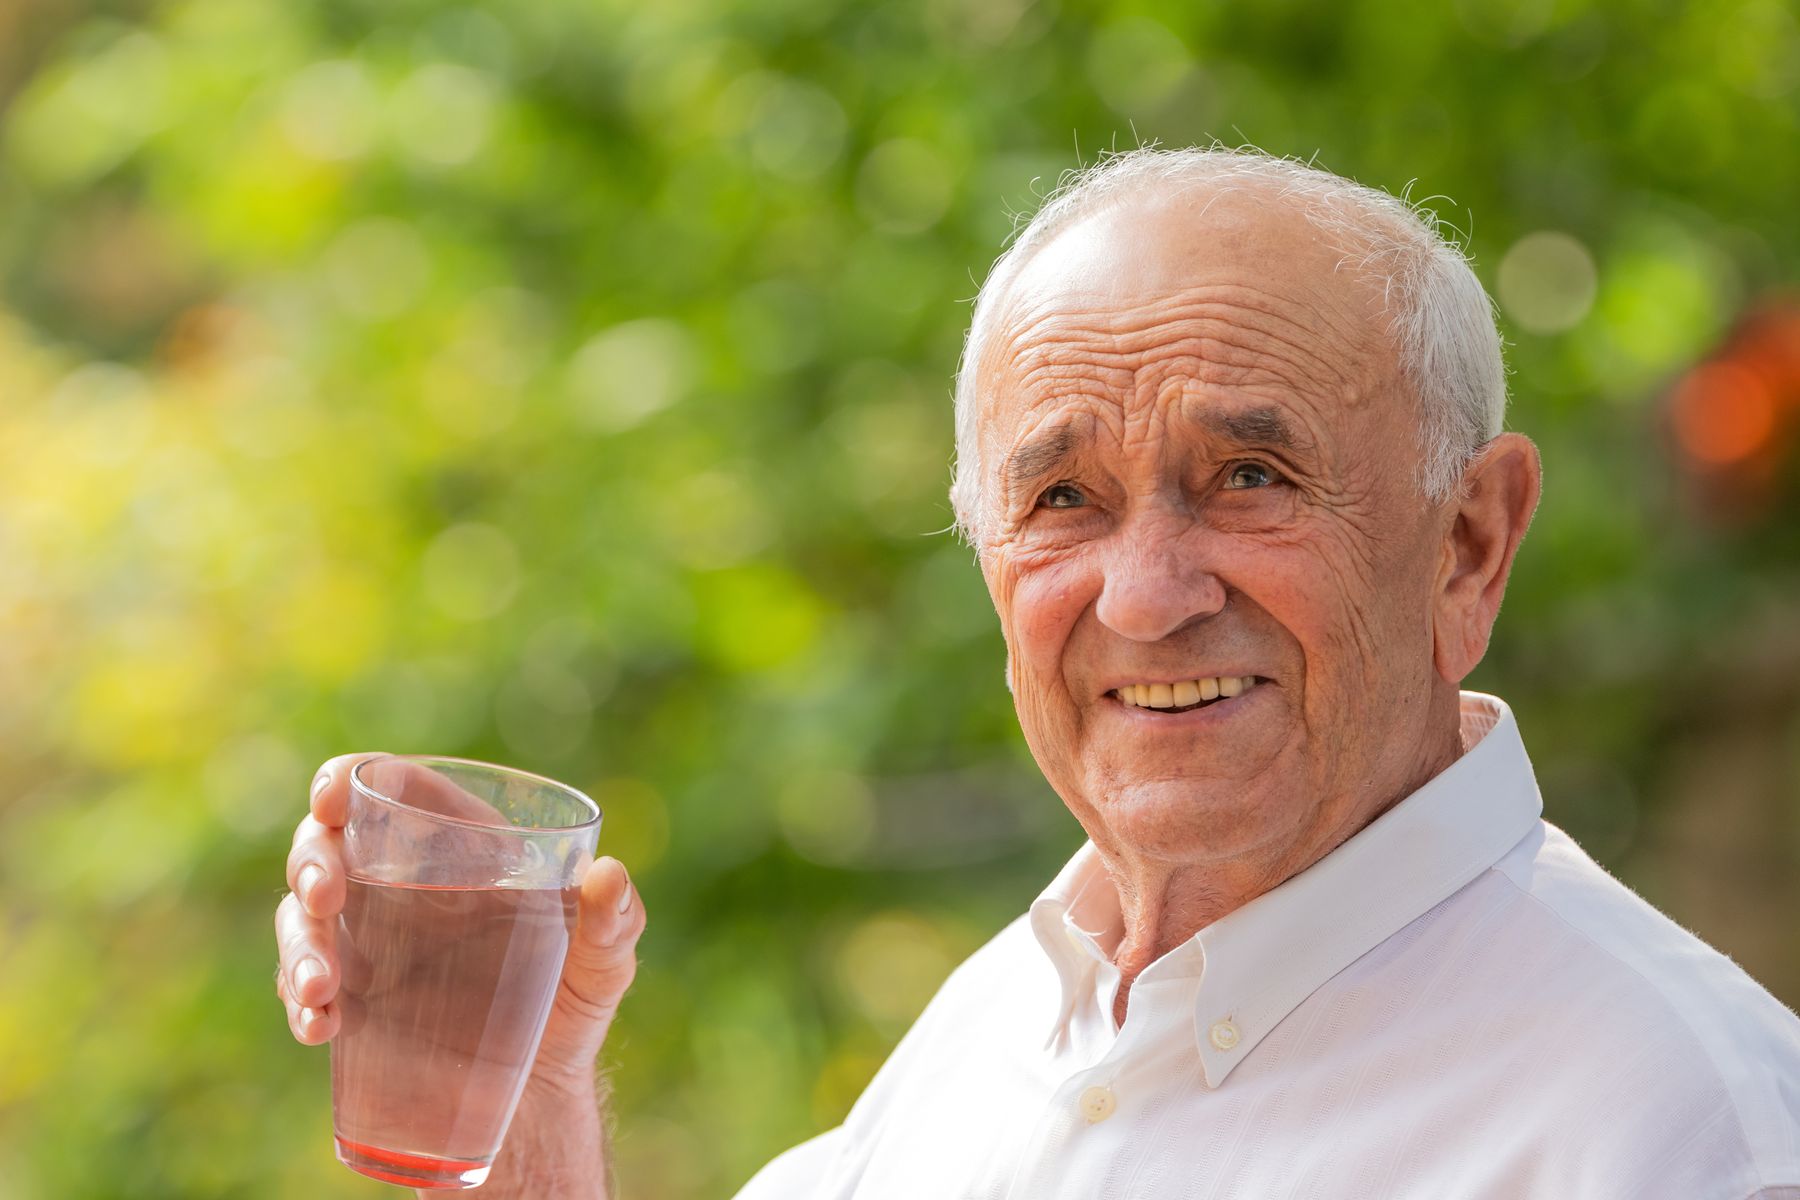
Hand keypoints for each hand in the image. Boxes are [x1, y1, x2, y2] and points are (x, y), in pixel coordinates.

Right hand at [274, 753, 646, 1194]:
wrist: (538, 1101)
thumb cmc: (573, 1007)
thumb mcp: (604, 965)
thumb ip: (614, 923)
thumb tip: (609, 875)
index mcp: (462, 850)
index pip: (396, 790)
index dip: (351, 778)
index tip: (331, 795)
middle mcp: (405, 886)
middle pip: (331, 844)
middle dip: (312, 860)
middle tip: (327, 897)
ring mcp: (370, 944)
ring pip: (304, 917)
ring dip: (300, 943)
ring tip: (322, 988)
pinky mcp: (351, 1002)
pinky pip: (304, 989)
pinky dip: (300, 1003)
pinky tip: (320, 1026)